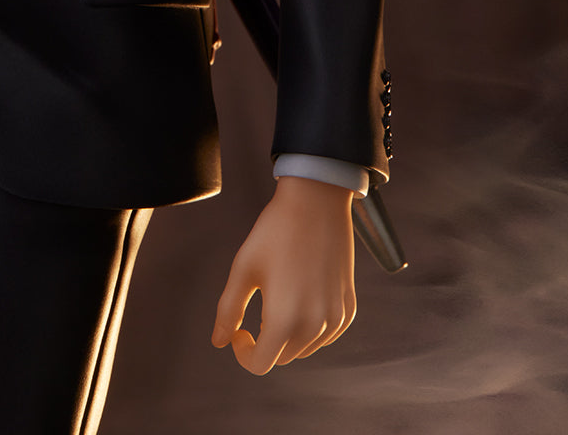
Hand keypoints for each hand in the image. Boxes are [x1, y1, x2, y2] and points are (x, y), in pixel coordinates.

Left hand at [211, 175, 355, 373]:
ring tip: (278, 297)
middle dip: (265, 342)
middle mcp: (314, 326)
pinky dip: (311, 328)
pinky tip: (301, 299)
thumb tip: (219, 342)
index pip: (261, 364)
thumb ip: (229, 310)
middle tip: (256, 306)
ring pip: (305, 348)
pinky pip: (326, 335)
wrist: (316, 202)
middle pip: (282, 357)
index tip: (239, 330)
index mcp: (284, 320)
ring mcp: (335, 319)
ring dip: (288, 335)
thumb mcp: (244, 269)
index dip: (243, 353)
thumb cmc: (274, 232)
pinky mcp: (348, 308)